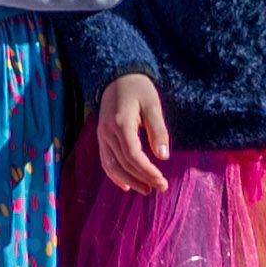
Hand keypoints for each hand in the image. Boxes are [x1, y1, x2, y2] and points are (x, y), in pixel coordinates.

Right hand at [93, 71, 170, 194]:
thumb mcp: (153, 105)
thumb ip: (158, 130)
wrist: (117, 76)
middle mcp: (108, 132)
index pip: (133, 155)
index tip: (162, 180)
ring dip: (129, 180)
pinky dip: (115, 175)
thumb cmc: (139, 89)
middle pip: (124, 163)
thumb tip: (164, 157)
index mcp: (121, 123)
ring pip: (112, 165)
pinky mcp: (102, 137)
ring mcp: (102, 135)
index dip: (147, 171)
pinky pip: (105, 160)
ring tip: (146, 190)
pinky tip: (127, 185)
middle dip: (143, 178)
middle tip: (161, 187)